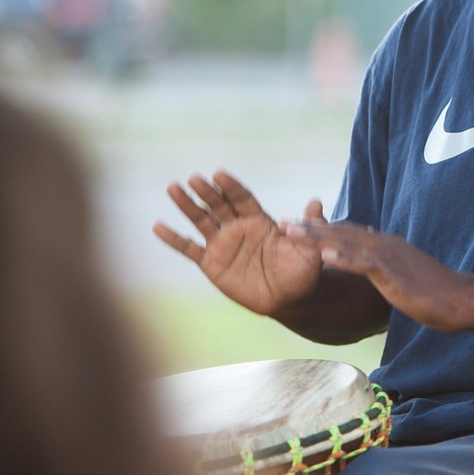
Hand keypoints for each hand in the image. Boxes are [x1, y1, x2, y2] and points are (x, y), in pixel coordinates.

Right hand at [153, 170, 323, 315]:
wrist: (288, 300)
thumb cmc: (301, 273)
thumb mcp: (310, 250)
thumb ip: (311, 227)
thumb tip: (316, 200)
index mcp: (260, 220)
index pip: (243, 198)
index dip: (232, 187)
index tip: (219, 174)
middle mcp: (238, 227)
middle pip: (219, 204)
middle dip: (207, 191)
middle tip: (194, 178)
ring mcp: (222, 244)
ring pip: (201, 220)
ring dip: (187, 205)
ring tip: (173, 188)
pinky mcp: (211, 264)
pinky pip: (189, 249)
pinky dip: (173, 239)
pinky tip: (157, 226)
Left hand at [286, 220, 473, 331]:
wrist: (462, 299)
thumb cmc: (437, 293)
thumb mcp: (405, 275)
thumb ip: (388, 267)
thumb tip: (377, 264)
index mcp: (387, 246)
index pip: (349, 232)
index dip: (323, 228)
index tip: (299, 226)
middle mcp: (385, 245)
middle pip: (341, 232)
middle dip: (310, 228)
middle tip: (282, 222)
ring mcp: (389, 258)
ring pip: (346, 243)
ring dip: (317, 237)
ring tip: (291, 232)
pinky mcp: (393, 274)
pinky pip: (364, 264)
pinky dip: (344, 258)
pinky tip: (325, 254)